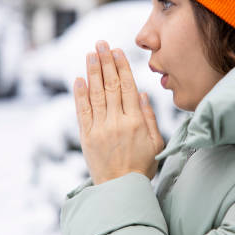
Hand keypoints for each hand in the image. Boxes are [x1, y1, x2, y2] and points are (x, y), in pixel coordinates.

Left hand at [73, 41, 163, 184]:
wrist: (120, 190)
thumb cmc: (142, 167)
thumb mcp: (155, 143)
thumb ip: (149, 117)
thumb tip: (141, 93)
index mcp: (136, 122)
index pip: (127, 87)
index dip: (121, 67)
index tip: (117, 51)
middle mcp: (117, 122)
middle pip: (110, 85)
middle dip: (105, 62)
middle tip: (101, 44)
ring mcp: (99, 129)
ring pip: (95, 94)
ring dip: (92, 72)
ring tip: (90, 54)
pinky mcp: (87, 137)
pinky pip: (83, 111)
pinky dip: (80, 94)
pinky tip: (79, 79)